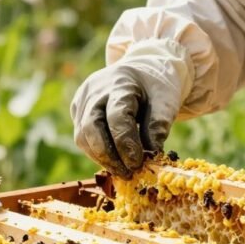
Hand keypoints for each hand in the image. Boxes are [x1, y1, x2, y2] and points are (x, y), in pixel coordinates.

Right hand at [70, 40, 192, 176]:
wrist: (142, 69)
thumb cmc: (156, 86)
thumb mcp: (166, 100)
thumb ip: (159, 124)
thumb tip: (152, 154)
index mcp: (119, 82)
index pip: (116, 116)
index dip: (125, 143)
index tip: (138, 164)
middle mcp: (95, 89)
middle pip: (91, 127)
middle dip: (109, 156)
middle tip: (128, 173)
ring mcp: (82, 98)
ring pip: (82, 136)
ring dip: (102, 158)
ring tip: (123, 171)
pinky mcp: (77, 109)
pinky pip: (82, 136)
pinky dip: (97, 152)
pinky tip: (114, 160)